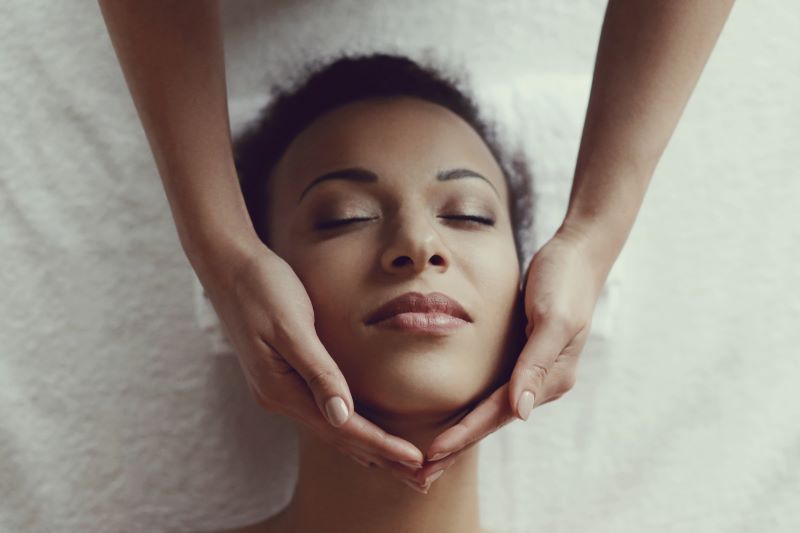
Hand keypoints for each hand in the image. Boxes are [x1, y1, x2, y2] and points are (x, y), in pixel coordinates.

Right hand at [198, 239, 425, 485]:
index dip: (382, 445)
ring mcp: (278, 389)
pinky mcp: (282, 376)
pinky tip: (363, 431)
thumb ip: (317, 372)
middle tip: (420, 478)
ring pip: (331, 429)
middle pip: (339, 438)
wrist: (228, 266)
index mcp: (280, 389)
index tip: (416, 460)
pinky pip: (322, 411)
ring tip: (400, 465)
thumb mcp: (291, 327)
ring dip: (366, 447)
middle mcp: (278, 398)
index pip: (343, 429)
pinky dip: (349, 426)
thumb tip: (341, 417)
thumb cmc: (262, 288)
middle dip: (381, 458)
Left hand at [416, 223, 605, 486]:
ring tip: (434, 453)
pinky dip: (475, 407)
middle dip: (460, 444)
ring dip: (465, 431)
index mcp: (552, 377)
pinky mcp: (525, 356)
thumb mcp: (553, 318)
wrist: (578, 254)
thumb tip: (521, 411)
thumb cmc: (564, 281)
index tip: (435, 452)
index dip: (466, 433)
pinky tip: (457, 416)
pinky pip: (496, 389)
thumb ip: (536, 364)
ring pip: (493, 409)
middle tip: (424, 472)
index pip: (499, 413)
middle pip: (494, 419)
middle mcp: (544, 381)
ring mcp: (535, 370)